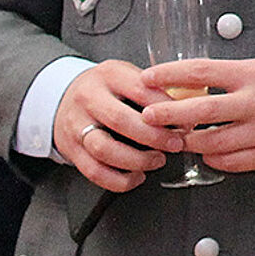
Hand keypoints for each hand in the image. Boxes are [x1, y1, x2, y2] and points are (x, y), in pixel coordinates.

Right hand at [54, 60, 179, 192]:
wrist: (62, 96)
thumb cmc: (107, 88)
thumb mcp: (128, 75)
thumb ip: (155, 89)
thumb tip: (192, 107)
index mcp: (110, 75)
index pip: (141, 90)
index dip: (167, 108)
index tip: (186, 122)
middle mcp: (89, 99)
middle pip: (121, 120)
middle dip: (154, 137)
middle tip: (175, 144)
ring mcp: (76, 125)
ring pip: (104, 149)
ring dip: (136, 160)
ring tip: (157, 161)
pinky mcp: (70, 149)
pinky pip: (93, 171)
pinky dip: (118, 180)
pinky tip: (137, 177)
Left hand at [139, 57, 254, 172]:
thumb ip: (236, 75)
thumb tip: (196, 83)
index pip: (202, 72)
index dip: (170, 74)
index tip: (148, 76)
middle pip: (199, 111)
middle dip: (166, 115)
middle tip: (147, 116)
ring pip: (210, 142)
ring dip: (187, 141)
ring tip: (177, 137)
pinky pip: (230, 162)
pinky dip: (213, 158)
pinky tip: (208, 151)